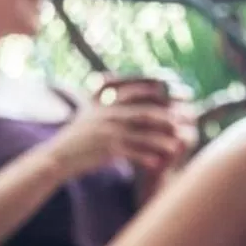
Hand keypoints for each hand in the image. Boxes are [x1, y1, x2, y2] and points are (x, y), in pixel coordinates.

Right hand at [46, 98, 185, 178]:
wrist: (58, 157)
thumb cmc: (75, 136)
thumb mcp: (86, 111)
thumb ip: (101, 96)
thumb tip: (110, 82)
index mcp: (107, 103)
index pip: (139, 91)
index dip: (162, 92)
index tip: (181, 94)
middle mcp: (109, 114)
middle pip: (146, 112)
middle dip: (169, 116)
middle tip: (187, 119)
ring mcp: (108, 132)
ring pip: (142, 134)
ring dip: (162, 139)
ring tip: (177, 145)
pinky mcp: (107, 150)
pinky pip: (132, 153)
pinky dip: (146, 157)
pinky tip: (158, 162)